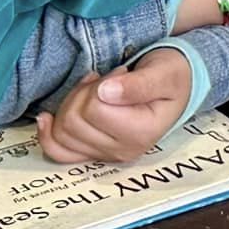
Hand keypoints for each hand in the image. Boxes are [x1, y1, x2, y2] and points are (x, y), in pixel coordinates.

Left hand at [35, 53, 190, 163]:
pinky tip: (49, 117)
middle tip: (107, 80)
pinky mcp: (94, 153)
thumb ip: (139, 84)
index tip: (121, 73)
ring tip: (96, 90)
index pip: (94, 109)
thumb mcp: (164, 73)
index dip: (99, 85)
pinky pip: (58, 151)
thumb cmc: (173, 76)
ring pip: (61, 133)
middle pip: (73, 122)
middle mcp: (123, 151)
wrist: (180, 86)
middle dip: (83, 93)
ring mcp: (107, 155)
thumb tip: (105, 92)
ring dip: (72, 104)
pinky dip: (48, 134)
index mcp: (142, 133)